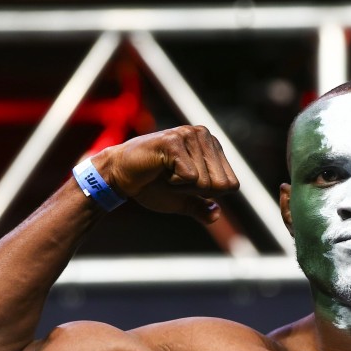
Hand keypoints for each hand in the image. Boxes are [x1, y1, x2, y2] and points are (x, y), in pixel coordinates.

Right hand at [91, 126, 239, 222]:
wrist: (119, 176)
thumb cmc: (151, 185)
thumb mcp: (182, 200)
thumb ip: (201, 207)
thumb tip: (216, 215)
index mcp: (212, 146)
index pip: (231, 185)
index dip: (208, 194)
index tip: (185, 183)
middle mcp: (204, 135)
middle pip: (222, 185)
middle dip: (196, 191)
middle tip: (173, 178)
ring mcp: (189, 135)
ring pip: (205, 182)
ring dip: (182, 187)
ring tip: (165, 173)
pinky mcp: (174, 141)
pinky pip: (190, 178)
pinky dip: (174, 183)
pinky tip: (160, 170)